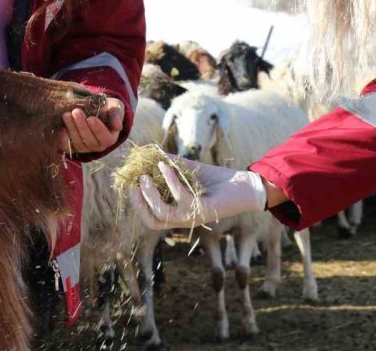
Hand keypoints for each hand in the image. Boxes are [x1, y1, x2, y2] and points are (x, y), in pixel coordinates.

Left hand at [61, 97, 123, 153]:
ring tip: (67, 115)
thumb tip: (117, 126)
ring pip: (78, 143)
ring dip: (71, 129)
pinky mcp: (72, 146)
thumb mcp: (115, 107)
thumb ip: (116, 115)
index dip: (98, 129)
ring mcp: (84, 148)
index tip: (91, 118)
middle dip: (82, 126)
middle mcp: (97, 146)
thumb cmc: (107, 108)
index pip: (105, 138)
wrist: (94, 109)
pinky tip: (61, 128)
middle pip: (89, 140)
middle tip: (76, 112)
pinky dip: (63, 138)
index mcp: (109, 138)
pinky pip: (67, 146)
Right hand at [128, 159, 267, 229]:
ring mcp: (194, 217)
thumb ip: (170, 166)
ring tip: (145, 175)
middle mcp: (184, 219)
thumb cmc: (217, 180)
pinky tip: (165, 164)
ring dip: (150, 195)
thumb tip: (149, 154)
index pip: (151, 216)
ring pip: (163, 213)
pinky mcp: (204, 210)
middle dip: (139, 203)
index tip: (130, 183)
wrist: (245, 185)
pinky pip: (180, 197)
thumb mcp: (188, 171)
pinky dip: (169, 180)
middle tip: (134, 182)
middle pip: (152, 221)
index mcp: (178, 213)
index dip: (138, 203)